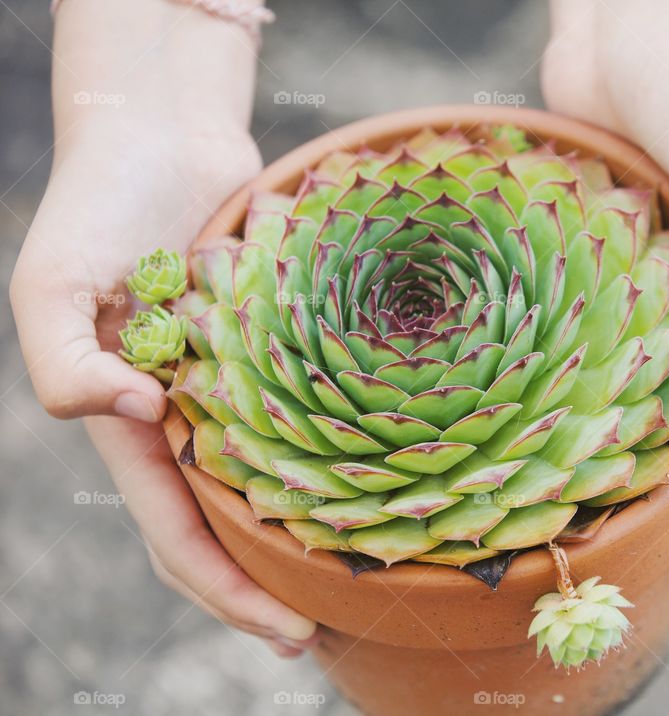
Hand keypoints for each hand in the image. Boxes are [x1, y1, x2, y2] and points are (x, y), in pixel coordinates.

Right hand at [11, 117, 317, 656]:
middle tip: (334, 629)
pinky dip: (334, 449)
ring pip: (275, 480)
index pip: (179, 532)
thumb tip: (138, 415)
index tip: (291, 631)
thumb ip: (66, 362)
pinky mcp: (276, 348)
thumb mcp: (51, 285)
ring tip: (369, 575)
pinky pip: (308, 410)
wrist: (158, 138)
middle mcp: (189, 418)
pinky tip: (384, 476)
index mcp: (134, 424)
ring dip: (310, 532)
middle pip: (231, 527)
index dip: (227, 591)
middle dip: (272, 585)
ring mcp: (235, 386)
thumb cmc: (97, 206)